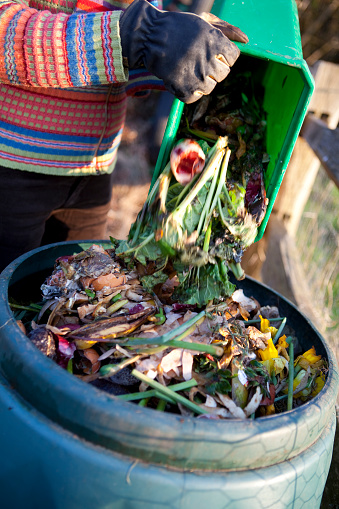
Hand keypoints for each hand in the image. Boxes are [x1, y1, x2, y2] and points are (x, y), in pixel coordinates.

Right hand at [119, 0, 247, 102]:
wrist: (149, 37)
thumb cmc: (178, 27)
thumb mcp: (204, 21)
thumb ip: (227, 30)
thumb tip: (247, 40)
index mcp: (216, 42)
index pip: (233, 57)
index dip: (223, 55)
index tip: (212, 51)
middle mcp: (209, 60)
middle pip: (223, 73)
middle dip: (213, 67)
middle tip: (198, 60)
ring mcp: (197, 77)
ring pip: (211, 87)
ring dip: (202, 80)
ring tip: (189, 68)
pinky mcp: (185, 90)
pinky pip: (196, 97)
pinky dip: (190, 91)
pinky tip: (182, 78)